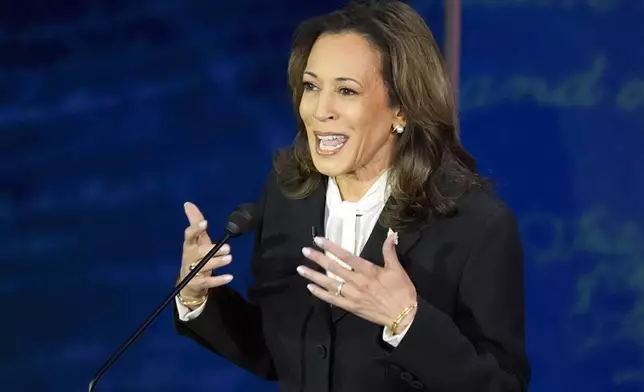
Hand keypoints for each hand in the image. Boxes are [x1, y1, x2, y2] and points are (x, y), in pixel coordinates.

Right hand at [179, 202, 233, 304]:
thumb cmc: (195, 257)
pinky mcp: (197, 284)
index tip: (205, 223)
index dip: (195, 229)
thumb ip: (195, 223)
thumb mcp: (197, 240)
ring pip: (204, 267)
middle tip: (228, 248)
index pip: (189, 236)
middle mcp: (189, 258)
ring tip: (229, 258)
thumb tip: (188, 204)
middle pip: (198, 253)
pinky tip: (230, 276)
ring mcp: (192, 272)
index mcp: (189, 245)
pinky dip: (219, 280)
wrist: (189, 284)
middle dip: (212, 250)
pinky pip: (208, 282)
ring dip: (217, 262)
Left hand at [297, 232, 417, 329]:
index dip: (331, 247)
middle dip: (318, 259)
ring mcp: (353, 295)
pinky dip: (321, 294)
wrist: (404, 316)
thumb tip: (390, 234)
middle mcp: (357, 282)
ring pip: (330, 284)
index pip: (346, 256)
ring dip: (314, 276)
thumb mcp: (398, 269)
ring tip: (301, 269)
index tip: (318, 240)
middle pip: (334, 268)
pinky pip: (333, 300)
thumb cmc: (402, 291)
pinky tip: (310, 288)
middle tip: (304, 251)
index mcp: (368, 271)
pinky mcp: (352, 307)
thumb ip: (389, 251)